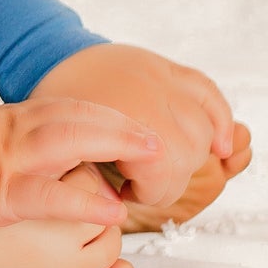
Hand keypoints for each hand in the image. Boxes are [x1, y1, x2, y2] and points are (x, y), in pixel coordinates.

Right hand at [0, 98, 162, 230]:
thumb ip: (20, 142)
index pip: (72, 109)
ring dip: (114, 145)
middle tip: (160, 138)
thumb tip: (54, 154)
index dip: (110, 116)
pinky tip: (112, 211)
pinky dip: (84, 201)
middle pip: (80, 117)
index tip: (142, 124)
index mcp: (17, 120)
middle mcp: (19, 133)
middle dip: (123, 125)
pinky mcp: (3, 194)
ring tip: (152, 157)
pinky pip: (49, 195)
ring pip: (69, 142)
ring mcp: (12, 160)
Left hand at [27, 42, 248, 211]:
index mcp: (113, 121)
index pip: (160, 175)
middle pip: (185, 155)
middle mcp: (145, 97)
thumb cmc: (50, 112)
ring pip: (201, 128)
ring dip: (191, 155)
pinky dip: (221, 119)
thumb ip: (84, 185)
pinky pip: (207, 91)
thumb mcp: (57, 153)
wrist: (47, 58)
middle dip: (168, 180)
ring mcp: (159, 79)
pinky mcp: (167, 67)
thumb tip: (115, 209)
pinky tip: (221, 146)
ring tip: (163, 164)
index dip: (149, 193)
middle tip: (143, 182)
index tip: (128, 191)